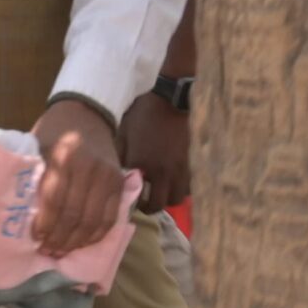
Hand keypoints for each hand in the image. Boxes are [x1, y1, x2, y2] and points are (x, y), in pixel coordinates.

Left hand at [28, 98, 124, 255]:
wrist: (86, 113)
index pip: (54, 198)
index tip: (35, 239)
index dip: (45, 223)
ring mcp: (107, 175)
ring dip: (77, 242)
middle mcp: (88, 166)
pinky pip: (111, 217)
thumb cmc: (52, 132)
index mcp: (63, 156)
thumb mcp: (35, 146)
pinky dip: (96, 235)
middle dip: (60, 238)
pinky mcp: (119, 182)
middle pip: (75, 214)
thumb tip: (19, 214)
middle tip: (47, 252)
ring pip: (93, 220)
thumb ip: (32, 175)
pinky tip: (82, 243)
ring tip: (61, 252)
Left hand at [120, 91, 190, 212]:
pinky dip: (180, 189)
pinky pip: (188, 187)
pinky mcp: (191, 164)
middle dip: (149, 207)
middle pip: (159, 205)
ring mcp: (179, 169)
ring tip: (159, 191)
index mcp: (142, 165)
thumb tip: (116, 175)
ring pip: (177, 199)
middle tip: (143, 201)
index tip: (127, 200)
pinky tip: (171, 181)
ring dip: (167, 199)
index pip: (136, 196)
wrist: (169, 101)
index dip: (131, 203)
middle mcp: (162, 172)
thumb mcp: (123, 134)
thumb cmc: (141, 115)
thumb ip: (119, 157)